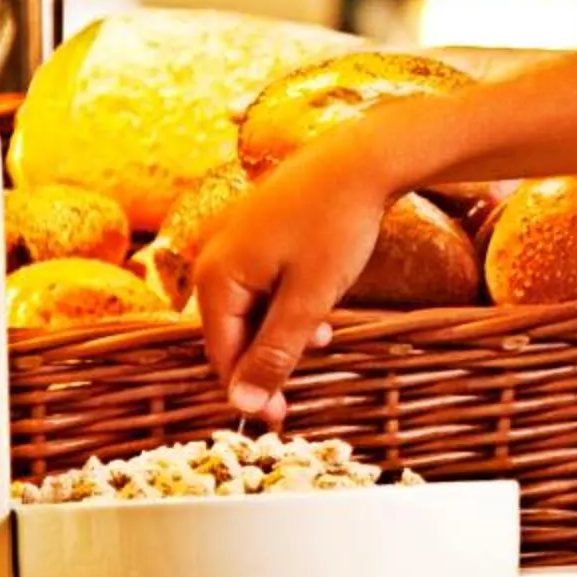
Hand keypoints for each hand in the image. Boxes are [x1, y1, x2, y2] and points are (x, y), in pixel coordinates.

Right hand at [189, 134, 395, 424]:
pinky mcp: (259, 231)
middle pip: (232, 331)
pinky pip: (264, 284)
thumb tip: (242, 404)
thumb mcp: (310, 297)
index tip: (277, 421)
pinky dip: (287, 305)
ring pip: (251, 308)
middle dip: (265, 363)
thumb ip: (275, 351)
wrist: (362, 155)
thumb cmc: (336, 225)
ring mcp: (235, 241)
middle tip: (293, 400)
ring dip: (280, 335)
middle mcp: (214, 258)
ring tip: (319, 345)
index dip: (249, 389)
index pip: (221, 353)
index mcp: (216, 277)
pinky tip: (318, 317)